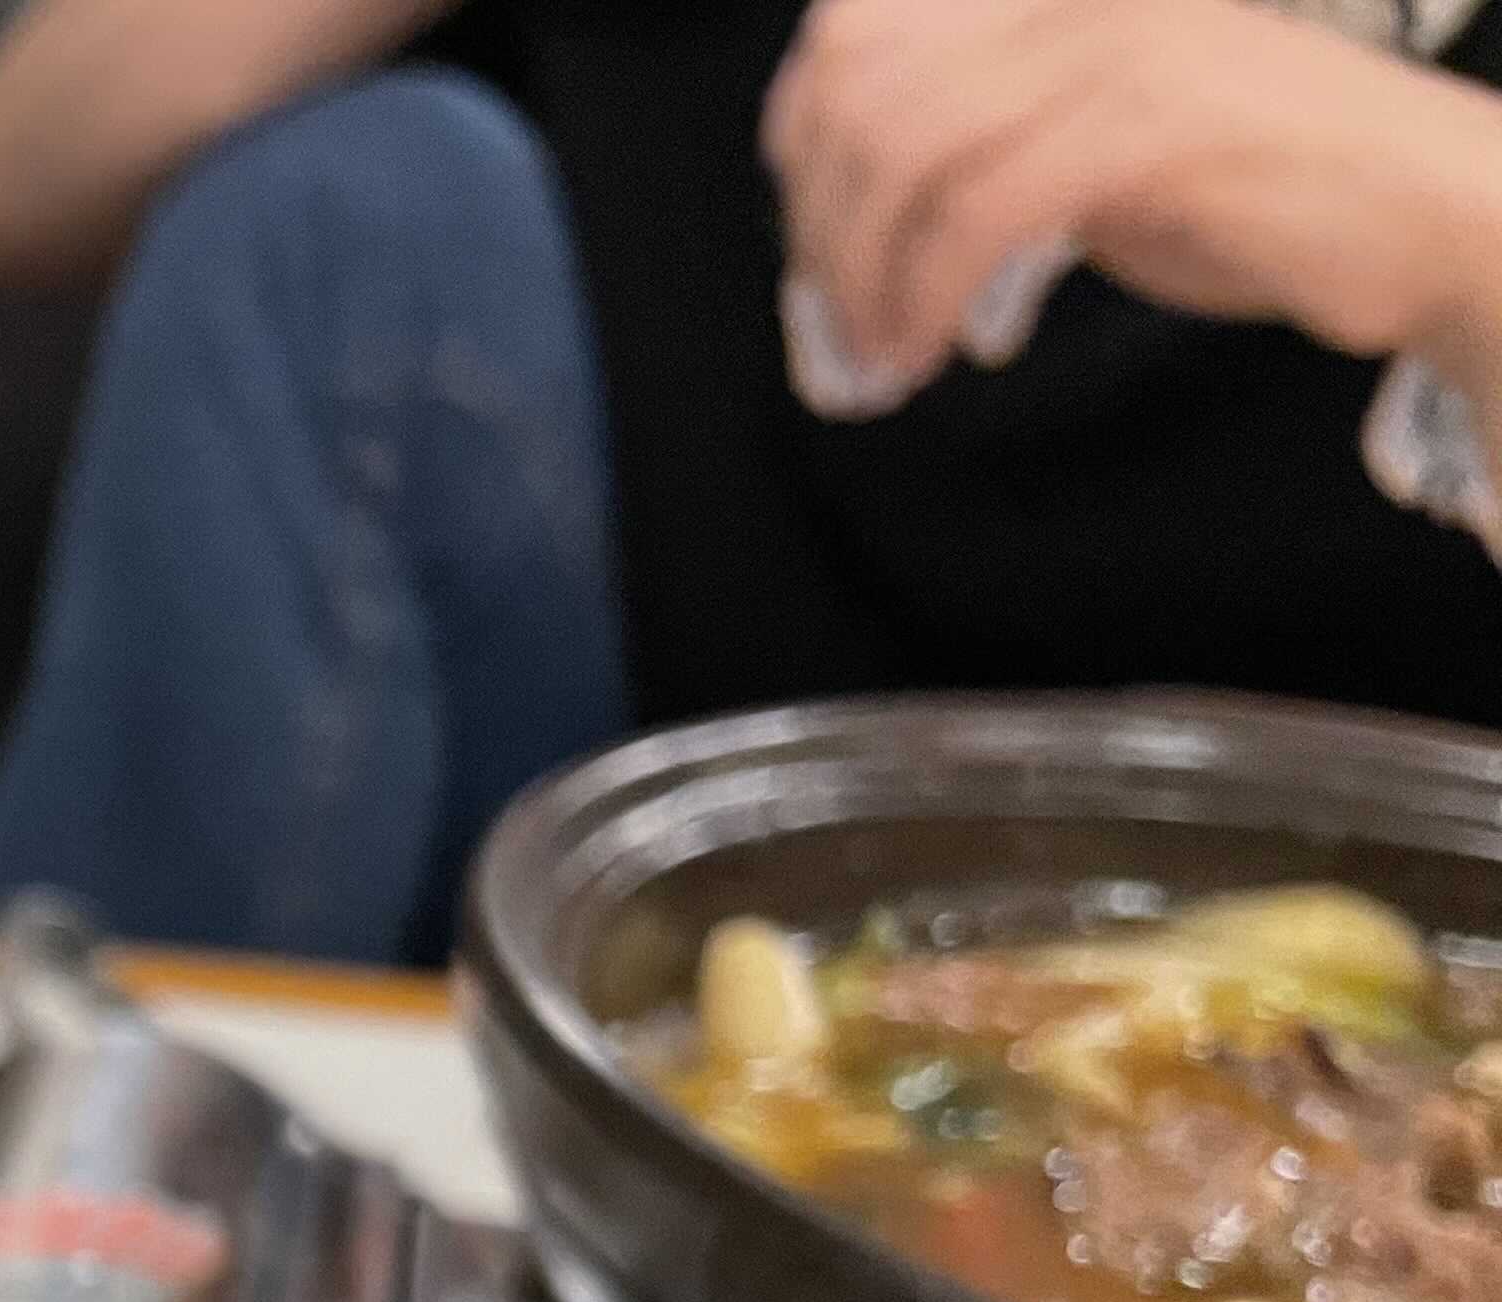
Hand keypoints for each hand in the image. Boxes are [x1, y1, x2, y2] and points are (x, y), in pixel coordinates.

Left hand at [765, 0, 1501, 406]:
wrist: (1421, 213)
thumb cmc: (1258, 190)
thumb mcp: (1090, 143)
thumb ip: (984, 149)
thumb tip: (856, 211)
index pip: (855, 25)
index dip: (798, 133)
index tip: (809, 232)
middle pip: (859, 88)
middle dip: (818, 222)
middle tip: (835, 317)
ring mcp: (1116, 51)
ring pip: (903, 149)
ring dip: (859, 275)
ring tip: (878, 352)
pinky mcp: (1148, 128)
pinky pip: (977, 212)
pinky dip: (924, 298)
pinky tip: (929, 351)